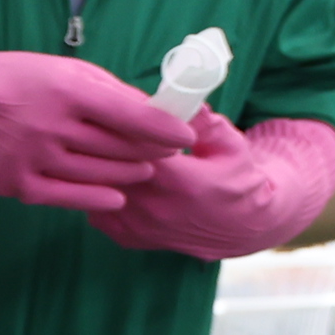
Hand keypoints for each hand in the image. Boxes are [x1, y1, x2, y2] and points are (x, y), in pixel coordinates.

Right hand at [0, 45, 192, 209]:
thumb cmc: (27, 81)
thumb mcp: (72, 72)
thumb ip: (114, 92)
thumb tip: (157, 111)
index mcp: (70, 92)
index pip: (132, 116)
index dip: (166, 130)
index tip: (187, 138)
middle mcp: (52, 126)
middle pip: (119, 148)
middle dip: (152, 152)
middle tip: (170, 153)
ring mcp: (32, 158)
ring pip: (99, 174)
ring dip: (131, 174)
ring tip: (146, 169)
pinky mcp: (17, 184)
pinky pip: (67, 197)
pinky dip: (98, 198)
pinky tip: (118, 196)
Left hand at [86, 113, 334, 260]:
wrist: (239, 227)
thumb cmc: (237, 179)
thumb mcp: (231, 145)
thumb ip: (205, 123)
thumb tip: (180, 97)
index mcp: (185, 184)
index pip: (140, 149)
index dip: (130, 127)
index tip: (128, 111)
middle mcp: (157, 209)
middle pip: (113, 167)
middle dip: (106, 143)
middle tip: (105, 122)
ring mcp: (137, 227)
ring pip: (99, 187)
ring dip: (99, 166)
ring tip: (102, 146)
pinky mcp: (125, 236)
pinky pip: (95, 206)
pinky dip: (98, 189)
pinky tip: (109, 174)